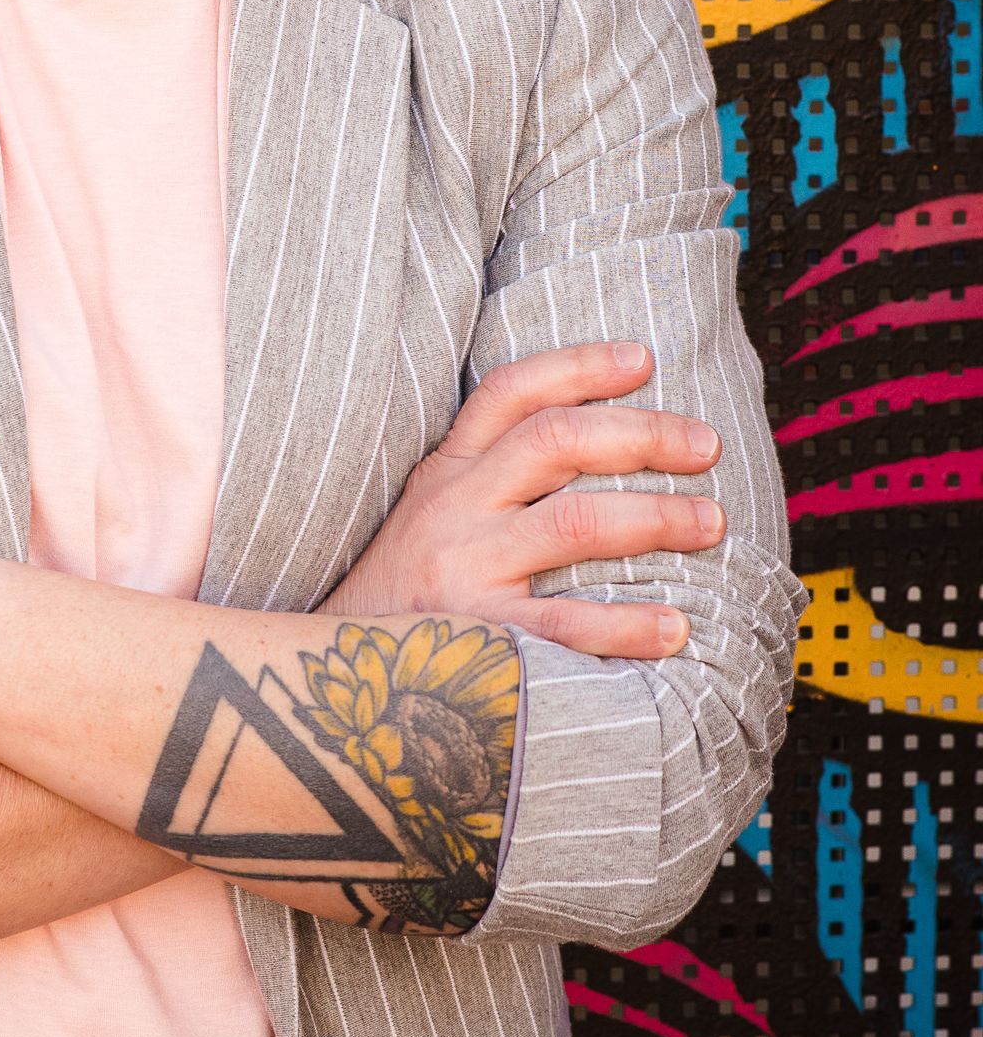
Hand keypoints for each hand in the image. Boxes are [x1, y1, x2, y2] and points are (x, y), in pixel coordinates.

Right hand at [324, 343, 722, 659]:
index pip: (510, 393)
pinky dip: (626, 625)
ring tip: (711, 522)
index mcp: (444, 475)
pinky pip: (563, 625)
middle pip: (557, 441)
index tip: (643, 358)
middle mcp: (452, 510)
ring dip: (655, 516)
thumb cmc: (397, 599)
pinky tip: (675, 628)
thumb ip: (487, 483)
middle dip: (644, 435)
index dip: (579, 366)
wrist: (325, 677)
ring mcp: (463, 571)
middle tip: (705, 445)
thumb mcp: (426, 519)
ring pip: (574, 521)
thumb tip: (589, 453)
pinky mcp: (475, 638)